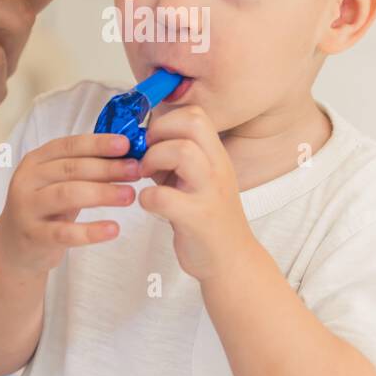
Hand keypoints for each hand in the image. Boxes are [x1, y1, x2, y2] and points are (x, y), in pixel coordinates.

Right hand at [0, 133, 142, 274]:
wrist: (14, 246)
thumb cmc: (46, 208)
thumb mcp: (59, 183)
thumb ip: (84, 168)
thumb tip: (127, 156)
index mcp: (36, 161)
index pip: (69, 145)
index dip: (98, 144)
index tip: (126, 145)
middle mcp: (27, 180)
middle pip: (71, 168)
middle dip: (107, 168)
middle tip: (136, 170)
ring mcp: (27, 208)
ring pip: (68, 195)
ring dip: (102, 193)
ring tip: (130, 196)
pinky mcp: (33, 236)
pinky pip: (65, 233)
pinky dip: (91, 231)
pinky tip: (113, 229)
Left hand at [137, 105, 258, 281]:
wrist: (232, 260)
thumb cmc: (208, 217)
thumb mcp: (200, 179)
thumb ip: (177, 158)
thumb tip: (142, 140)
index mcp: (216, 155)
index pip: (196, 115)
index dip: (166, 120)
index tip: (153, 141)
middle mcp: (217, 168)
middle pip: (192, 123)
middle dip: (159, 132)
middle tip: (147, 155)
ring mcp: (210, 193)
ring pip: (182, 152)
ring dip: (153, 159)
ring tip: (147, 176)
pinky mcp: (197, 219)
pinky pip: (163, 197)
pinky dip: (147, 197)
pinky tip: (149, 204)